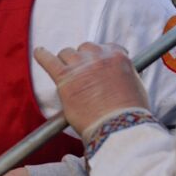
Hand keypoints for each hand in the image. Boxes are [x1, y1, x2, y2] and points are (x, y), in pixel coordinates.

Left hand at [34, 42, 150, 138]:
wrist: (118, 127)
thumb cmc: (129, 114)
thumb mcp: (136, 87)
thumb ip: (124, 75)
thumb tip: (118, 75)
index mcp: (117, 56)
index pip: (106, 47)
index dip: (100, 57)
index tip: (98, 64)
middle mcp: (98, 56)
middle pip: (85, 49)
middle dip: (84, 60)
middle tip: (84, 75)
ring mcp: (80, 66)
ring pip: (67, 53)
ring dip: (67, 62)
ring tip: (67, 73)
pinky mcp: (65, 78)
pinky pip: (48, 61)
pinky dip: (42, 56)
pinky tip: (39, 53)